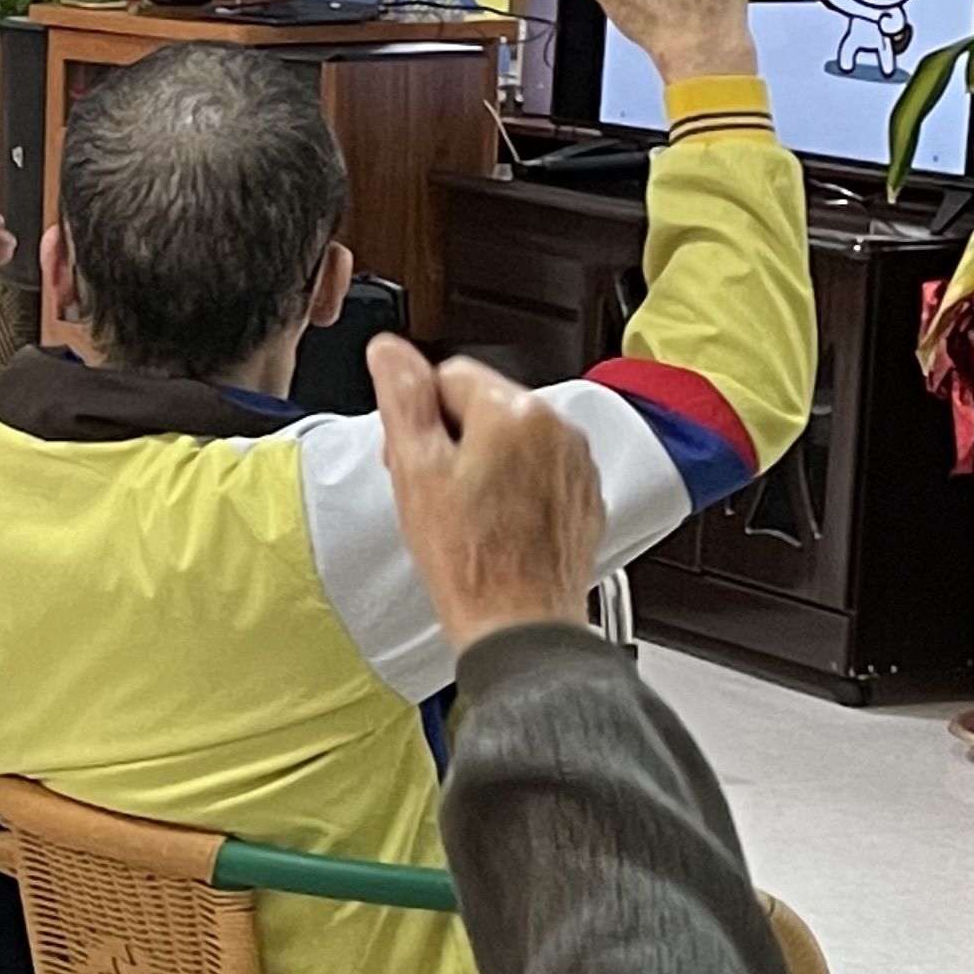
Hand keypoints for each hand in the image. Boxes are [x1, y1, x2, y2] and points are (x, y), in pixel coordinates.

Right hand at [371, 338, 605, 649]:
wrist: (518, 623)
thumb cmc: (470, 561)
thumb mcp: (416, 470)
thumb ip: (402, 397)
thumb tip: (389, 351)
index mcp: (515, 412)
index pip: (448, 375)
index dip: (418, 417)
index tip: (414, 457)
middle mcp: (558, 428)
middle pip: (483, 405)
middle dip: (452, 438)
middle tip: (433, 489)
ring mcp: (576, 463)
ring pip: (512, 438)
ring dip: (484, 462)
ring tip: (464, 512)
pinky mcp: (583, 495)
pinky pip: (538, 471)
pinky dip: (514, 489)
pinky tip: (493, 525)